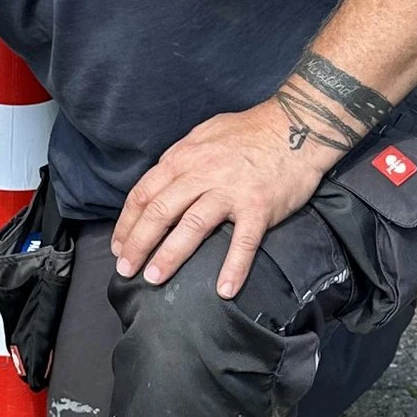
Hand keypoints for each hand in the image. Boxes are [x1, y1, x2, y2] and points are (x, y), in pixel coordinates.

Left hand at [111, 101, 326, 297]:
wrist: (297, 125)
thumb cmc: (249, 131)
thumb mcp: (204, 134)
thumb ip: (181, 158)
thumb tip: (161, 181)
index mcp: (184, 158)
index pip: (144, 193)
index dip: (127, 223)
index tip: (119, 246)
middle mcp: (202, 174)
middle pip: (159, 212)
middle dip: (138, 244)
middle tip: (126, 270)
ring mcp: (230, 191)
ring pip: (192, 226)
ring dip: (170, 256)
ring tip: (154, 279)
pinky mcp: (259, 206)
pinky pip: (244, 241)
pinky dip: (234, 267)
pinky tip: (225, 290)